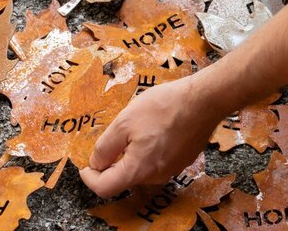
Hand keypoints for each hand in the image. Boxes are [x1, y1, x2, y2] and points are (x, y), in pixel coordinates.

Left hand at [79, 73, 227, 198]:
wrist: (203, 100)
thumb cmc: (163, 107)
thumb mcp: (124, 121)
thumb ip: (105, 147)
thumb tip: (96, 164)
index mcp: (138, 170)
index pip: (105, 188)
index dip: (90, 178)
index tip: (84, 166)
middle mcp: (155, 176)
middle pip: (124, 178)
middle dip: (113, 161)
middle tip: (112, 137)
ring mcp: (172, 169)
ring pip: (142, 168)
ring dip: (132, 153)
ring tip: (137, 126)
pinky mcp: (182, 160)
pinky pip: (157, 160)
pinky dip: (149, 149)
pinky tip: (154, 127)